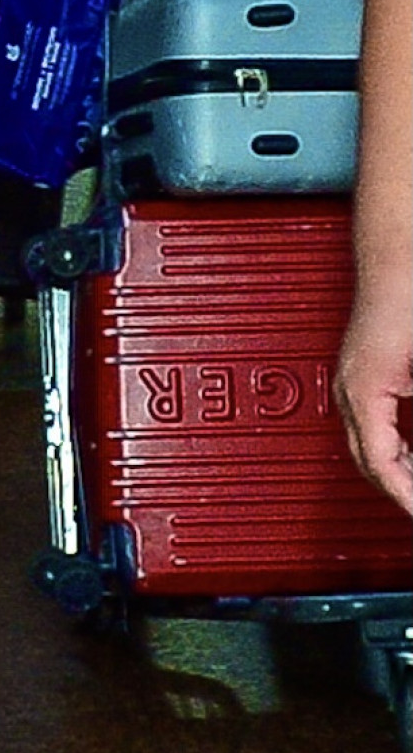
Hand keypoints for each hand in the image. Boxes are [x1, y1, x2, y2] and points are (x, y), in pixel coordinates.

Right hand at [335, 300, 412, 516]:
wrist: (393, 256)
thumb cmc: (407, 295)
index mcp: (362, 392)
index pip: (380, 464)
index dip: (404, 495)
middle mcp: (347, 390)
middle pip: (367, 461)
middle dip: (398, 489)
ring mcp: (347, 381)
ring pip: (364, 446)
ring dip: (394, 471)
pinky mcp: (358, 373)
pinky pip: (368, 426)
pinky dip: (390, 449)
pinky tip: (409, 454)